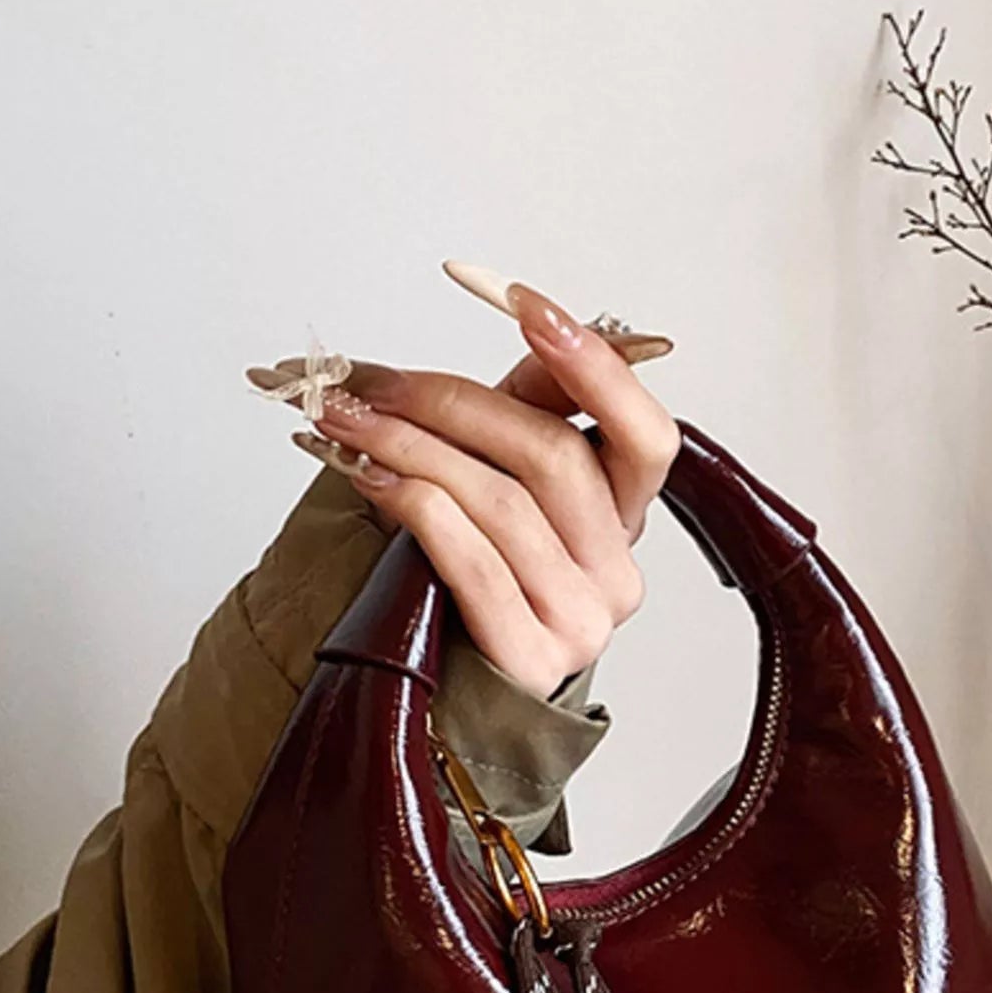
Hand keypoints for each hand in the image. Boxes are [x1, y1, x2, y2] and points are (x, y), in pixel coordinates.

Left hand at [273, 283, 679, 699]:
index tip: (526, 304)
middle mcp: (616, 575)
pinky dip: (413, 505)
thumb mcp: (494, 480)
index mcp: (622, 523)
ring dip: (408, 446)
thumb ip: (526, 409)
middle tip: (372, 379)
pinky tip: (366, 476)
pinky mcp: (529, 660)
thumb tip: (536, 316)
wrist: (423, 688)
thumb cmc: (454, 578)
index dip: (597, 367)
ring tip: (343, 419)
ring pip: (501, 503)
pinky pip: (473, 563)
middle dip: (452, 401)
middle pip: (554, 456)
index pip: (648, 437)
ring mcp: (581, 623)